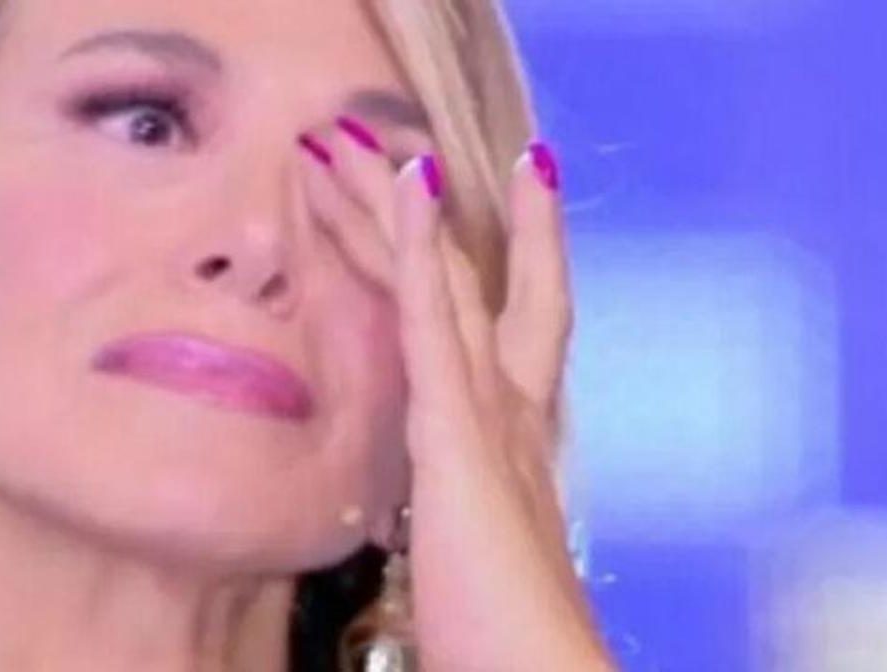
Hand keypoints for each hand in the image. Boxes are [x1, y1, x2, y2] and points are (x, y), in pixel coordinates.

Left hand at [298, 118, 614, 670]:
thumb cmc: (508, 645)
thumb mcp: (483, 567)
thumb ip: (468, 528)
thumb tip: (442, 529)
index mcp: (513, 454)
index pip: (499, 342)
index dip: (496, 275)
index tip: (476, 228)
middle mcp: (511, 419)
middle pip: (476, 293)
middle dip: (442, 227)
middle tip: (412, 153)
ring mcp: (491, 418)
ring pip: (446, 288)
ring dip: (406, 213)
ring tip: (374, 141)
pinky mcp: (462, 433)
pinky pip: (437, 320)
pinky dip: (426, 247)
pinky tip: (409, 185)